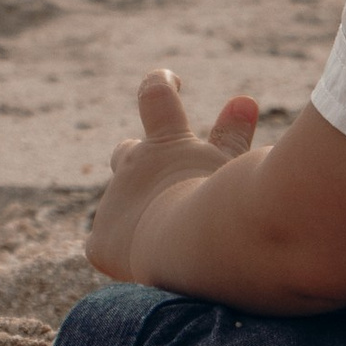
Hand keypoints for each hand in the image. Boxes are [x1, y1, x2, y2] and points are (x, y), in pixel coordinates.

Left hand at [84, 67, 258, 283]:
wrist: (192, 242)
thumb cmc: (225, 201)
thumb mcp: (233, 165)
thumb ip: (233, 136)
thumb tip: (243, 100)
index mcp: (168, 142)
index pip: (157, 97)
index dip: (160, 85)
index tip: (169, 80)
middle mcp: (135, 165)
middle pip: (127, 153)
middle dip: (138, 158)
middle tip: (150, 167)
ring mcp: (114, 202)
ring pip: (118, 200)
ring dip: (135, 210)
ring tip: (160, 235)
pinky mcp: (102, 243)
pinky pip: (103, 245)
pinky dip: (120, 251)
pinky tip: (139, 265)